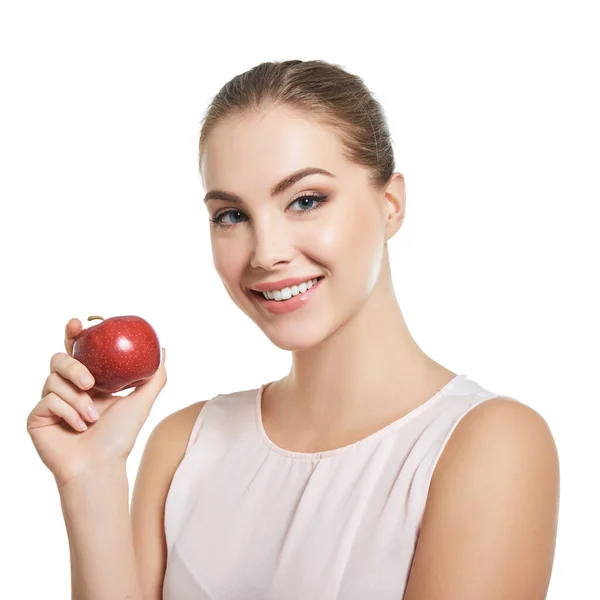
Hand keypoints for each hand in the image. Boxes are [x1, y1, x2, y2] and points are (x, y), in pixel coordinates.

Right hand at [26, 318, 166, 488]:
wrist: (100, 466)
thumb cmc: (120, 436)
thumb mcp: (142, 401)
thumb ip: (154, 375)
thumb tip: (163, 349)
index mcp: (89, 379)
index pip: (77, 349)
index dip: (73, 332)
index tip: (78, 322)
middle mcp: (68, 387)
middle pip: (59, 358)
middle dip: (74, 366)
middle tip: (90, 382)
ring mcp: (50, 401)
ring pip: (53, 379)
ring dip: (78, 399)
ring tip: (93, 417)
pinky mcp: (37, 416)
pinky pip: (48, 400)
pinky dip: (68, 412)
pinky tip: (79, 427)